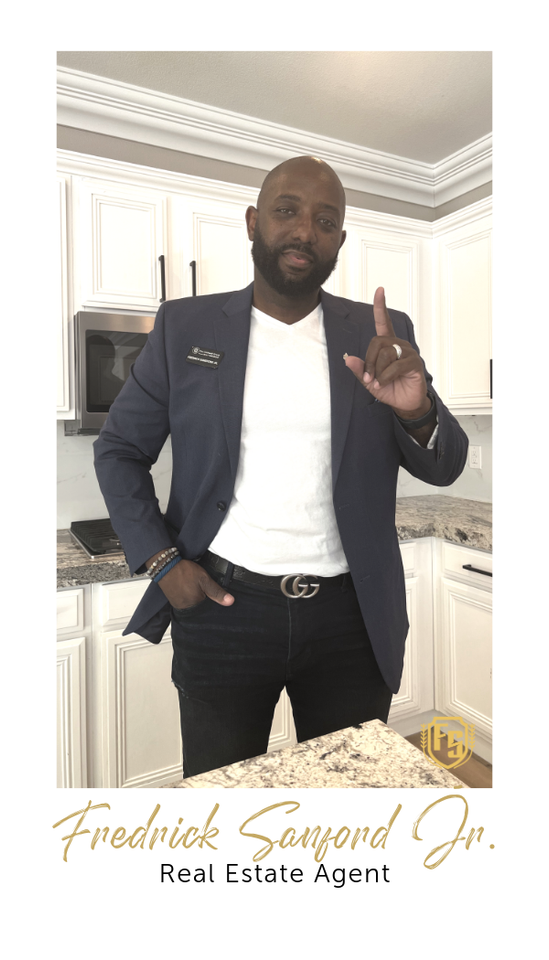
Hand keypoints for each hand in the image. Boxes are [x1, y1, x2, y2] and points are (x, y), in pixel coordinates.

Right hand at [152, 557, 233, 609]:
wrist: (165, 565)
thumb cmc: (184, 571)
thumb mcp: (204, 579)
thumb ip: (217, 592)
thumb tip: (230, 602)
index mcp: (194, 606)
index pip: (209, 611)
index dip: (213, 605)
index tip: (215, 599)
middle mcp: (185, 609)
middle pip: (201, 610)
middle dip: (205, 603)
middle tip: (206, 592)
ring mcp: (178, 605)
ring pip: (193, 606)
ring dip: (197, 600)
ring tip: (198, 591)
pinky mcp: (174, 601)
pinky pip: (186, 603)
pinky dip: (190, 598)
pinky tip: (191, 591)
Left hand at [344, 287, 429, 416]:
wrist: (405, 404)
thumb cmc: (389, 389)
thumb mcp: (368, 381)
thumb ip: (359, 370)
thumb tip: (347, 359)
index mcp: (387, 345)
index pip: (383, 322)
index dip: (381, 307)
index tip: (380, 290)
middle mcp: (398, 345)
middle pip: (377, 343)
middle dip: (369, 362)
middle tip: (368, 378)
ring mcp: (407, 353)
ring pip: (385, 354)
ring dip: (377, 371)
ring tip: (379, 382)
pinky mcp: (414, 363)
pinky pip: (394, 366)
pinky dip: (385, 377)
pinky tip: (385, 383)